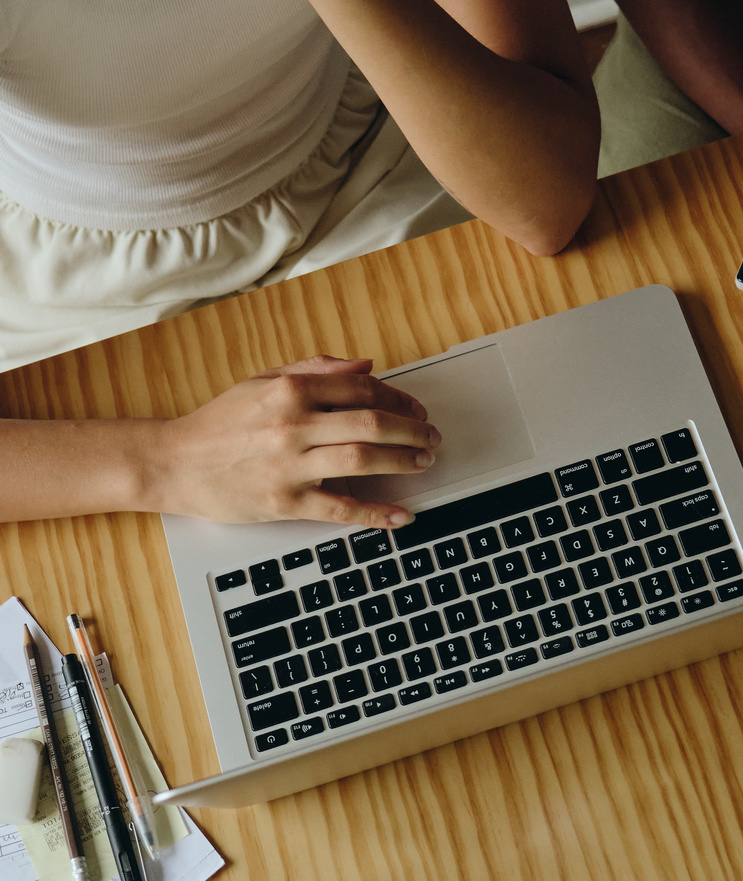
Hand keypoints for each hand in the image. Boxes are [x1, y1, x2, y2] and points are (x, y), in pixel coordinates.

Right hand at [151, 355, 441, 525]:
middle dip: (412, 430)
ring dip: (402, 460)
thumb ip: (316, 369)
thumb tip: (366, 365)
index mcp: (290, 390)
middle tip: (431, 438)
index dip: (397, 399)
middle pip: (371, 423)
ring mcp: (289, 465)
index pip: (361, 388)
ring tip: (422, 462)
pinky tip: (400, 516)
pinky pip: (340, 508)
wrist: (174, 464)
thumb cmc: (218, 423)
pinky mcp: (284, 502)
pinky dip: (375, 514)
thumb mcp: (263, 381)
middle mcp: (292, 425)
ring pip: (363, 459)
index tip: (414, 409)